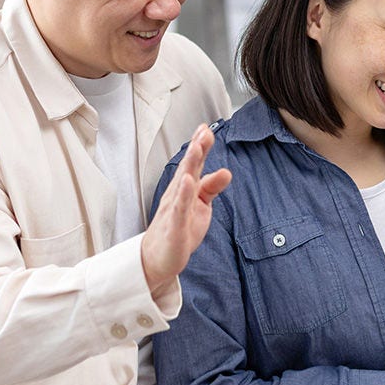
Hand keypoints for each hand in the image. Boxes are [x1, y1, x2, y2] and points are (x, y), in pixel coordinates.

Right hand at [141, 125, 232, 292]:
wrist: (158, 257)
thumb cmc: (178, 228)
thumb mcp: (200, 205)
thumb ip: (212, 187)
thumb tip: (226, 171)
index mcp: (184, 188)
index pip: (193, 163)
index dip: (200, 145)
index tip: (206, 127)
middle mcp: (177, 194)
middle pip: (187, 168)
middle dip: (196, 149)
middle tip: (204, 131)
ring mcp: (174, 209)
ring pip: (183, 183)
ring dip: (190, 164)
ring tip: (197, 148)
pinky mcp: (175, 226)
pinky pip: (179, 208)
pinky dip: (184, 194)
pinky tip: (188, 182)